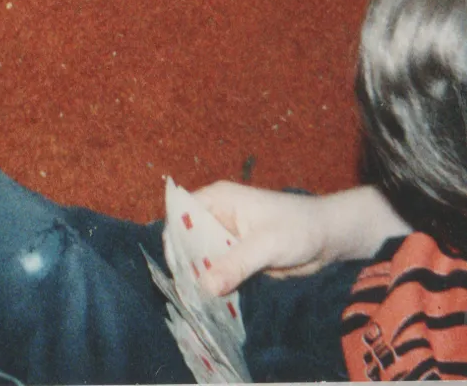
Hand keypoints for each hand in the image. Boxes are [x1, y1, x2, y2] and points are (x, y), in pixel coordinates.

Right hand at [192, 181, 406, 297]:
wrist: (329, 237)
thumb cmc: (298, 228)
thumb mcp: (266, 245)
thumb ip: (236, 264)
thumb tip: (205, 287)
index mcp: (217, 199)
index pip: (181, 215)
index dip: (173, 240)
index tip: (175, 270)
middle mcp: (217, 215)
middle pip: (188, 239)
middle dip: (186, 263)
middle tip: (186, 293)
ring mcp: (227, 236)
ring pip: (202, 257)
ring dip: (201, 277)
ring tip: (197, 302)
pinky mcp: (237, 255)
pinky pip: (218, 270)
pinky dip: (215, 283)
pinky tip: (213, 302)